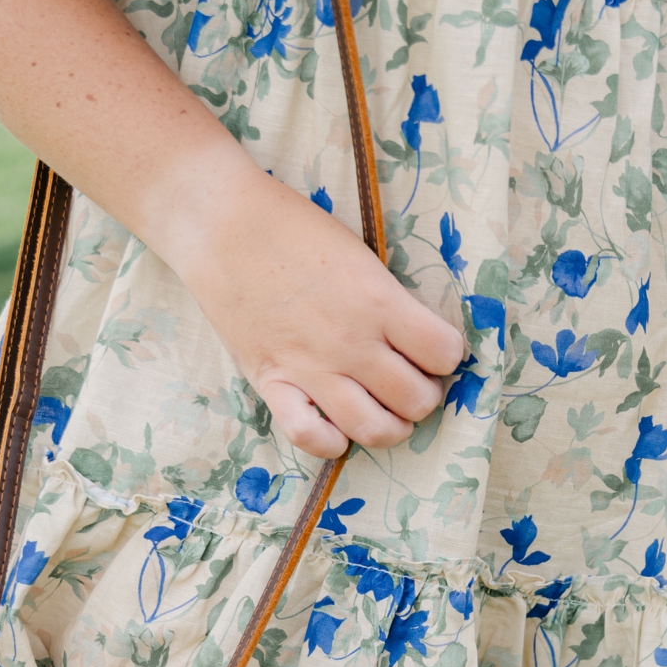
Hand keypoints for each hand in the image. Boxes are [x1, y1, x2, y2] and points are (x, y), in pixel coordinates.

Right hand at [167, 158, 466, 458]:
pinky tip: (337, 425)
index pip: (445, 353)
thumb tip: (418, 337)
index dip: (447, 354)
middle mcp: (352, 342)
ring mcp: (312, 368)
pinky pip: (310, 437)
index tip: (434, 348)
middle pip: (417, 399)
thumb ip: (389, 300)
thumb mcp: (360, 255)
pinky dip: (331, 442)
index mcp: (380, 301)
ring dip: (392, 427)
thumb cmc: (292, 226)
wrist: (220, 224)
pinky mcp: (273, 383)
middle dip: (425, 394)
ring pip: (375, 429)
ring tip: (385, 409)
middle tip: (412, 380)